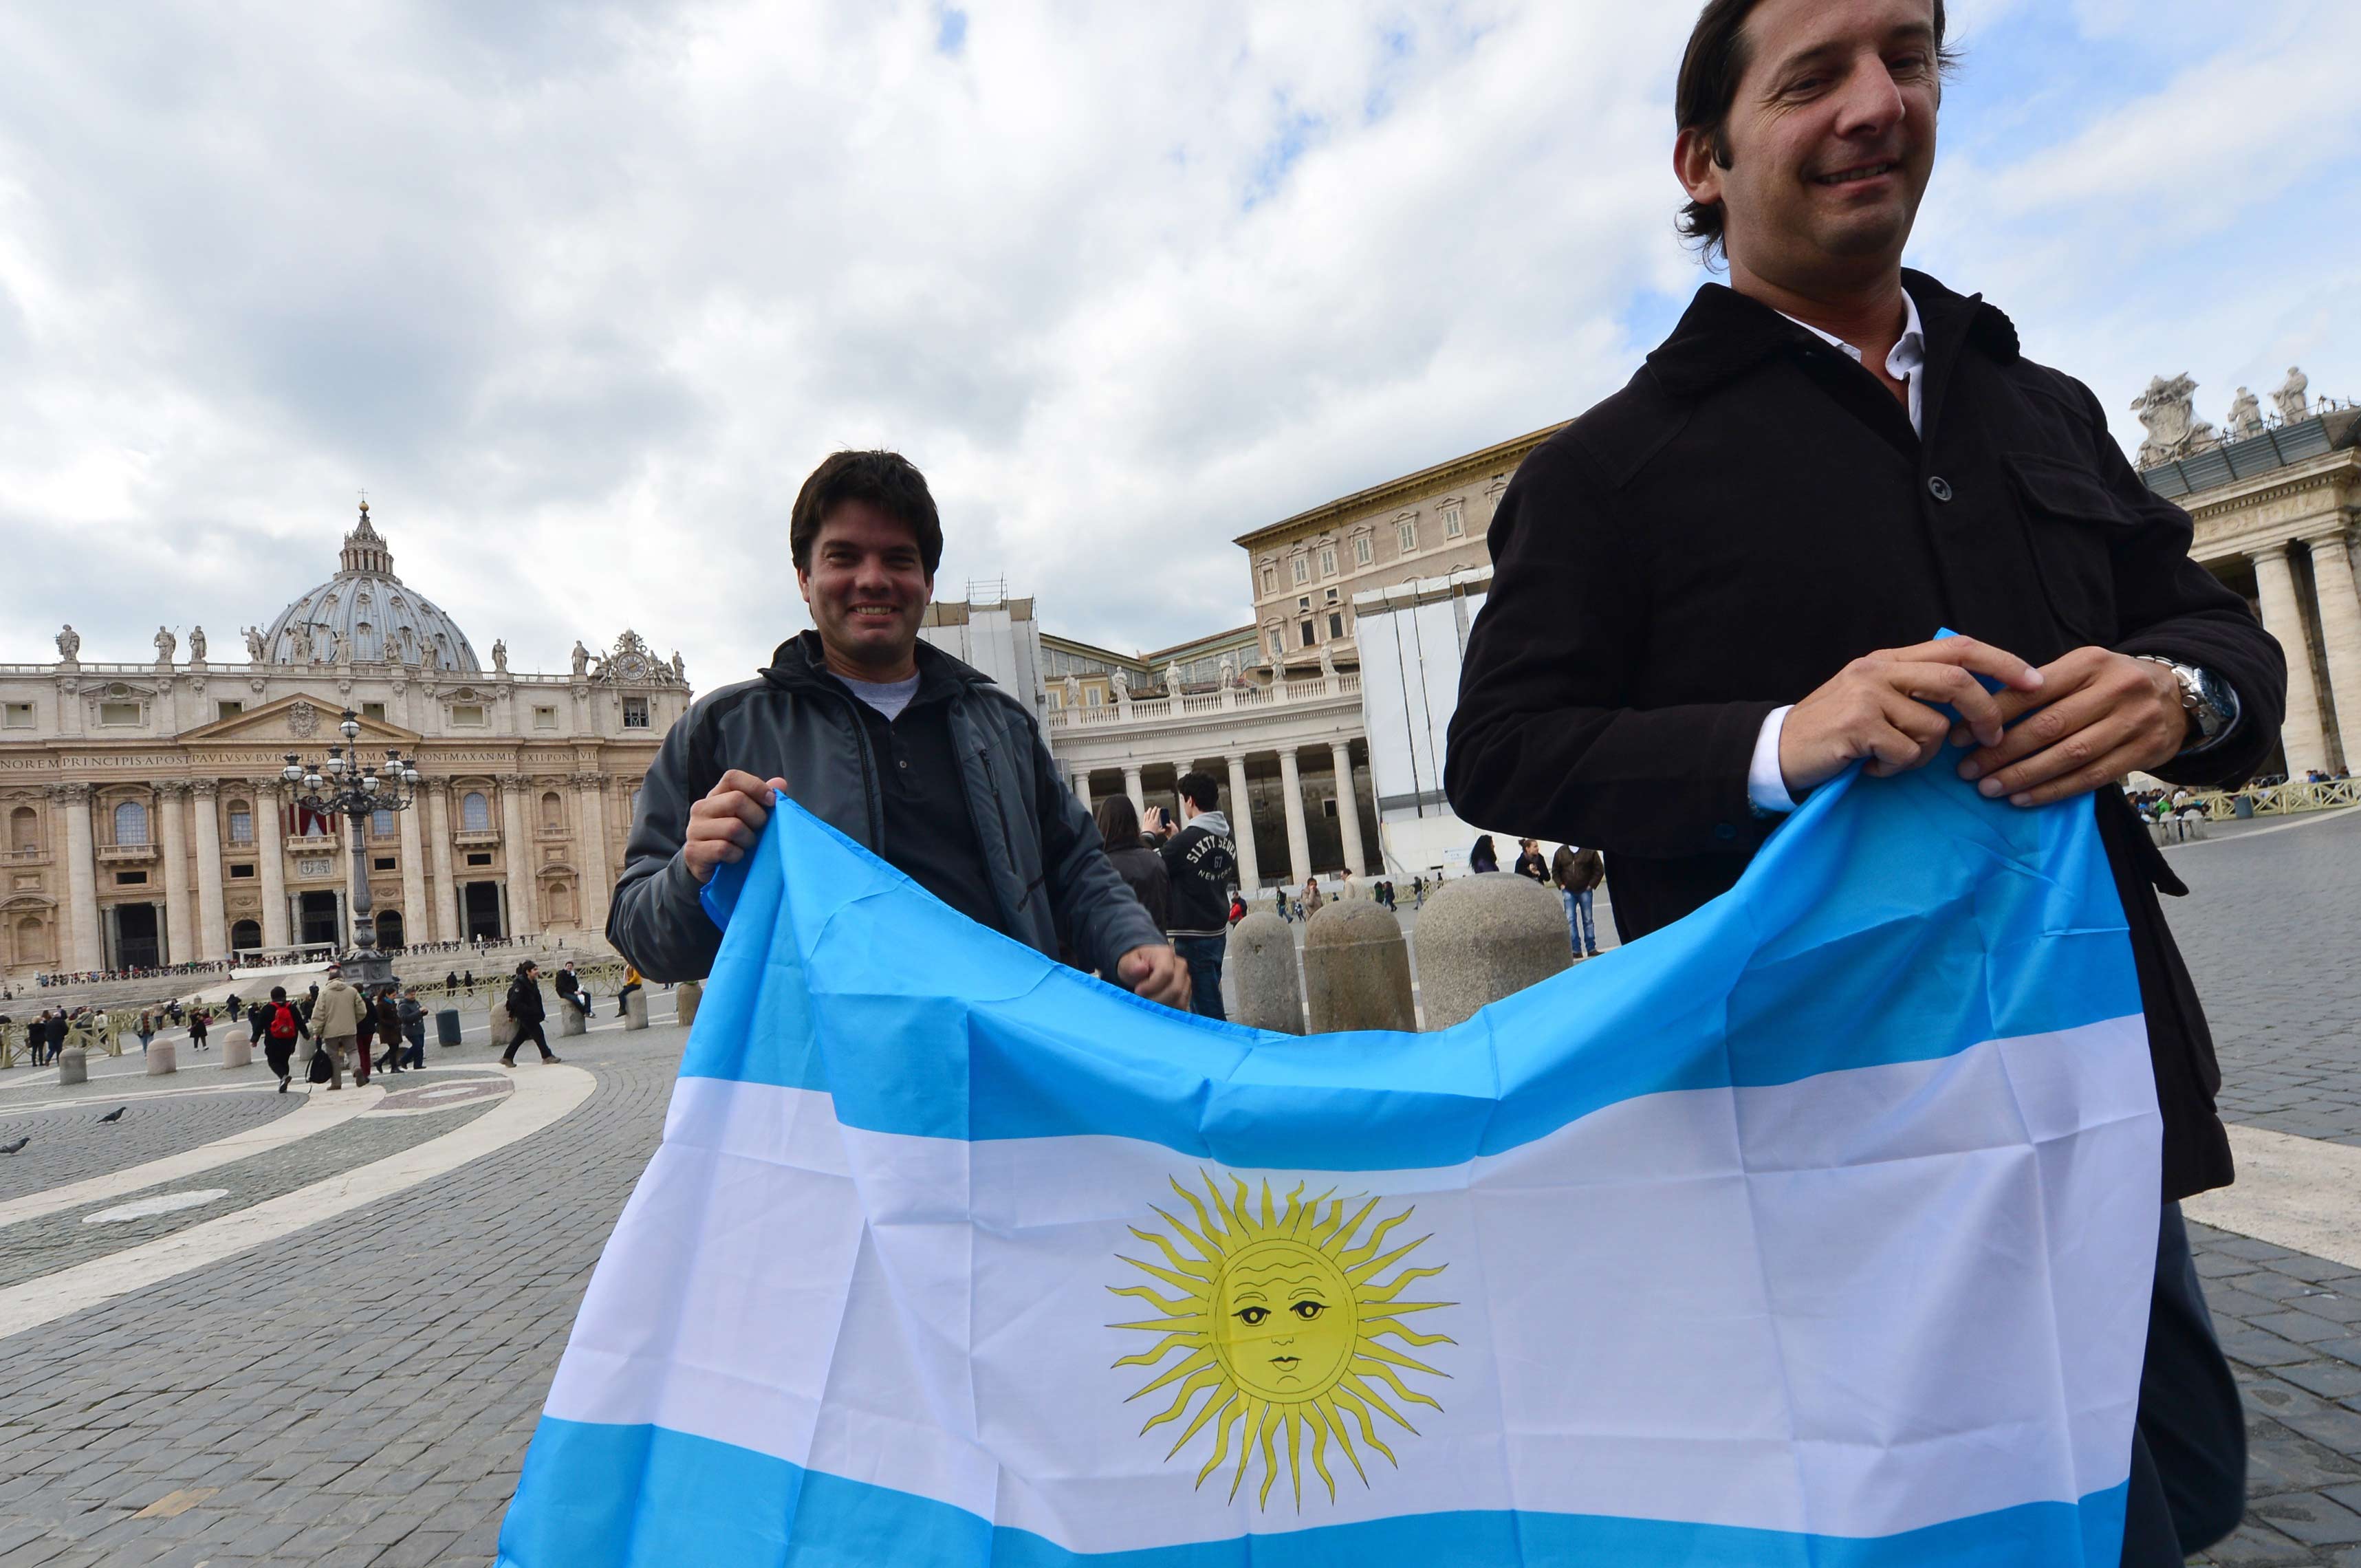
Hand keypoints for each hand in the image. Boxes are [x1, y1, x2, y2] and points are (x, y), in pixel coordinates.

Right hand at [681, 769, 787, 883]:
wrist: (712, 868)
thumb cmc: (737, 838)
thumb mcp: (752, 817)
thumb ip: (765, 799)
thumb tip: (780, 783)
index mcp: (716, 795)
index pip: (733, 777)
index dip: (756, 786)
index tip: (771, 801)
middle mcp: (701, 808)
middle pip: (737, 800)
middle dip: (757, 818)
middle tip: (759, 831)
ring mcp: (694, 829)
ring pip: (733, 827)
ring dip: (748, 840)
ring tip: (746, 845)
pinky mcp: (693, 851)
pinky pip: (724, 848)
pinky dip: (737, 855)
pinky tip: (736, 857)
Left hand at [1116, 944, 1190, 1008]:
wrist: (1142, 969)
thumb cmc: (1134, 966)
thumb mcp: (1126, 963)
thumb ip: (1132, 965)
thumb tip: (1141, 969)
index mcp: (1166, 955)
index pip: (1166, 973)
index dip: (1151, 986)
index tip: (1137, 991)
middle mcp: (1180, 966)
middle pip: (1175, 989)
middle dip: (1156, 999)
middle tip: (1142, 1000)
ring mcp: (1186, 981)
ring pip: (1180, 1001)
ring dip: (1162, 1007)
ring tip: (1148, 1003)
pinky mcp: (1187, 994)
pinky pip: (1182, 1008)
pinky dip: (1168, 1012)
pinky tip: (1156, 1009)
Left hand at [1142, 807, 1166, 835]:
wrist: (1148, 835)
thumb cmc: (1153, 834)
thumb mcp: (1159, 832)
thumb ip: (1162, 830)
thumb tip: (1164, 829)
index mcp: (1155, 822)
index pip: (1157, 815)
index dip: (1158, 811)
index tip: (1159, 808)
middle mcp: (1151, 820)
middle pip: (1152, 813)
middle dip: (1154, 809)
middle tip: (1155, 807)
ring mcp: (1147, 821)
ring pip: (1148, 814)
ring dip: (1149, 810)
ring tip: (1150, 808)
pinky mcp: (1144, 822)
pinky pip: (1144, 817)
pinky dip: (1145, 814)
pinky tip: (1145, 813)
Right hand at [1780, 636, 2045, 795]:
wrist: (1776, 750)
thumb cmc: (1832, 731)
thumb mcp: (1873, 697)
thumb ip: (1913, 688)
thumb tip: (1973, 695)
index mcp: (1887, 659)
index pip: (1959, 647)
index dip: (2002, 661)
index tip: (2034, 680)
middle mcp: (1878, 669)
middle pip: (1957, 680)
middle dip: (1985, 712)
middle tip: (1991, 739)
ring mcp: (1867, 695)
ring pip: (1935, 728)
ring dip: (1922, 755)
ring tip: (1890, 759)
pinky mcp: (1858, 725)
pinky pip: (1907, 752)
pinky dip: (1895, 768)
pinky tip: (1870, 767)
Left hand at [1953, 647, 2186, 807]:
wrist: (2180, 695)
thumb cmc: (2112, 683)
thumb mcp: (2083, 669)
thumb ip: (2041, 687)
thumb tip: (1981, 713)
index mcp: (2090, 663)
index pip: (2032, 690)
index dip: (1992, 716)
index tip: (1958, 735)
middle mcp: (2115, 689)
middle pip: (2048, 726)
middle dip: (2002, 752)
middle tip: (1968, 769)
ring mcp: (2134, 722)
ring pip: (2069, 756)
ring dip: (2024, 775)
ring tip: (1989, 788)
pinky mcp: (2145, 751)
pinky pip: (2091, 777)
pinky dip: (2054, 790)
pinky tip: (2024, 798)